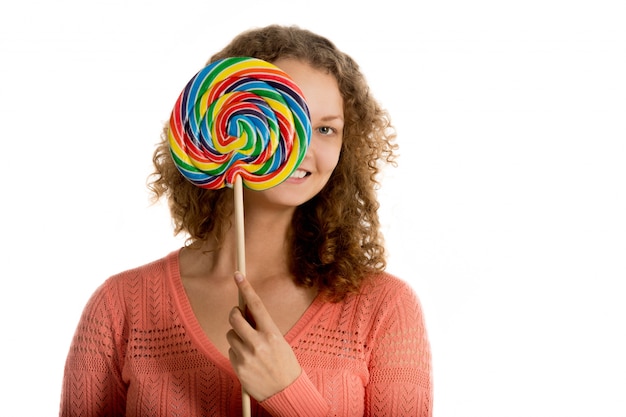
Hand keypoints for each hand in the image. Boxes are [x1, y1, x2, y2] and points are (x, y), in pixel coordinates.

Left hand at [227, 272, 301, 400]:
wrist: (285, 391)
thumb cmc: (284, 362)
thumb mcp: (279, 340)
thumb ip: (263, 326)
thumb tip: (246, 311)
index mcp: (272, 333)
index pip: (256, 305)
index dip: (246, 288)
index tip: (238, 275)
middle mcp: (258, 343)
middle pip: (234, 317)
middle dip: (234, 314)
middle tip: (238, 316)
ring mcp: (246, 356)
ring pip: (230, 334)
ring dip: (236, 336)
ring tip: (250, 347)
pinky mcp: (238, 367)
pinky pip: (231, 351)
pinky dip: (237, 352)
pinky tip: (248, 360)